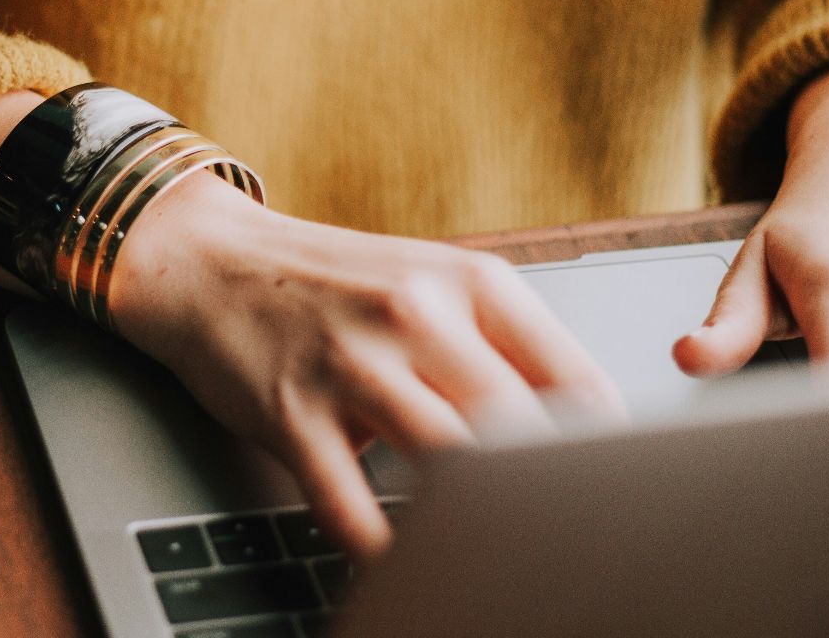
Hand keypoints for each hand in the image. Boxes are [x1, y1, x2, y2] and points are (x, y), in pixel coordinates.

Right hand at [110, 174, 625, 558]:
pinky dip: (382, 549)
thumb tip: (589, 430)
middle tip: (566, 544)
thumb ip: (503, 346)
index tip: (617, 497)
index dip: (606, 452)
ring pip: (446, 464)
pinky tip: (404, 565)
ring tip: (494, 560)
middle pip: (518, 428)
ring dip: (473, 523)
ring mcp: (351, 364)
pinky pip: (349, 504)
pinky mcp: (291, 412)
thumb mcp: (431, 285)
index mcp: (471, 283)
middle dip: (549, 495)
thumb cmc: (335, 284)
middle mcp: (416, 315)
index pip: (574, 380)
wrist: (211, 263)